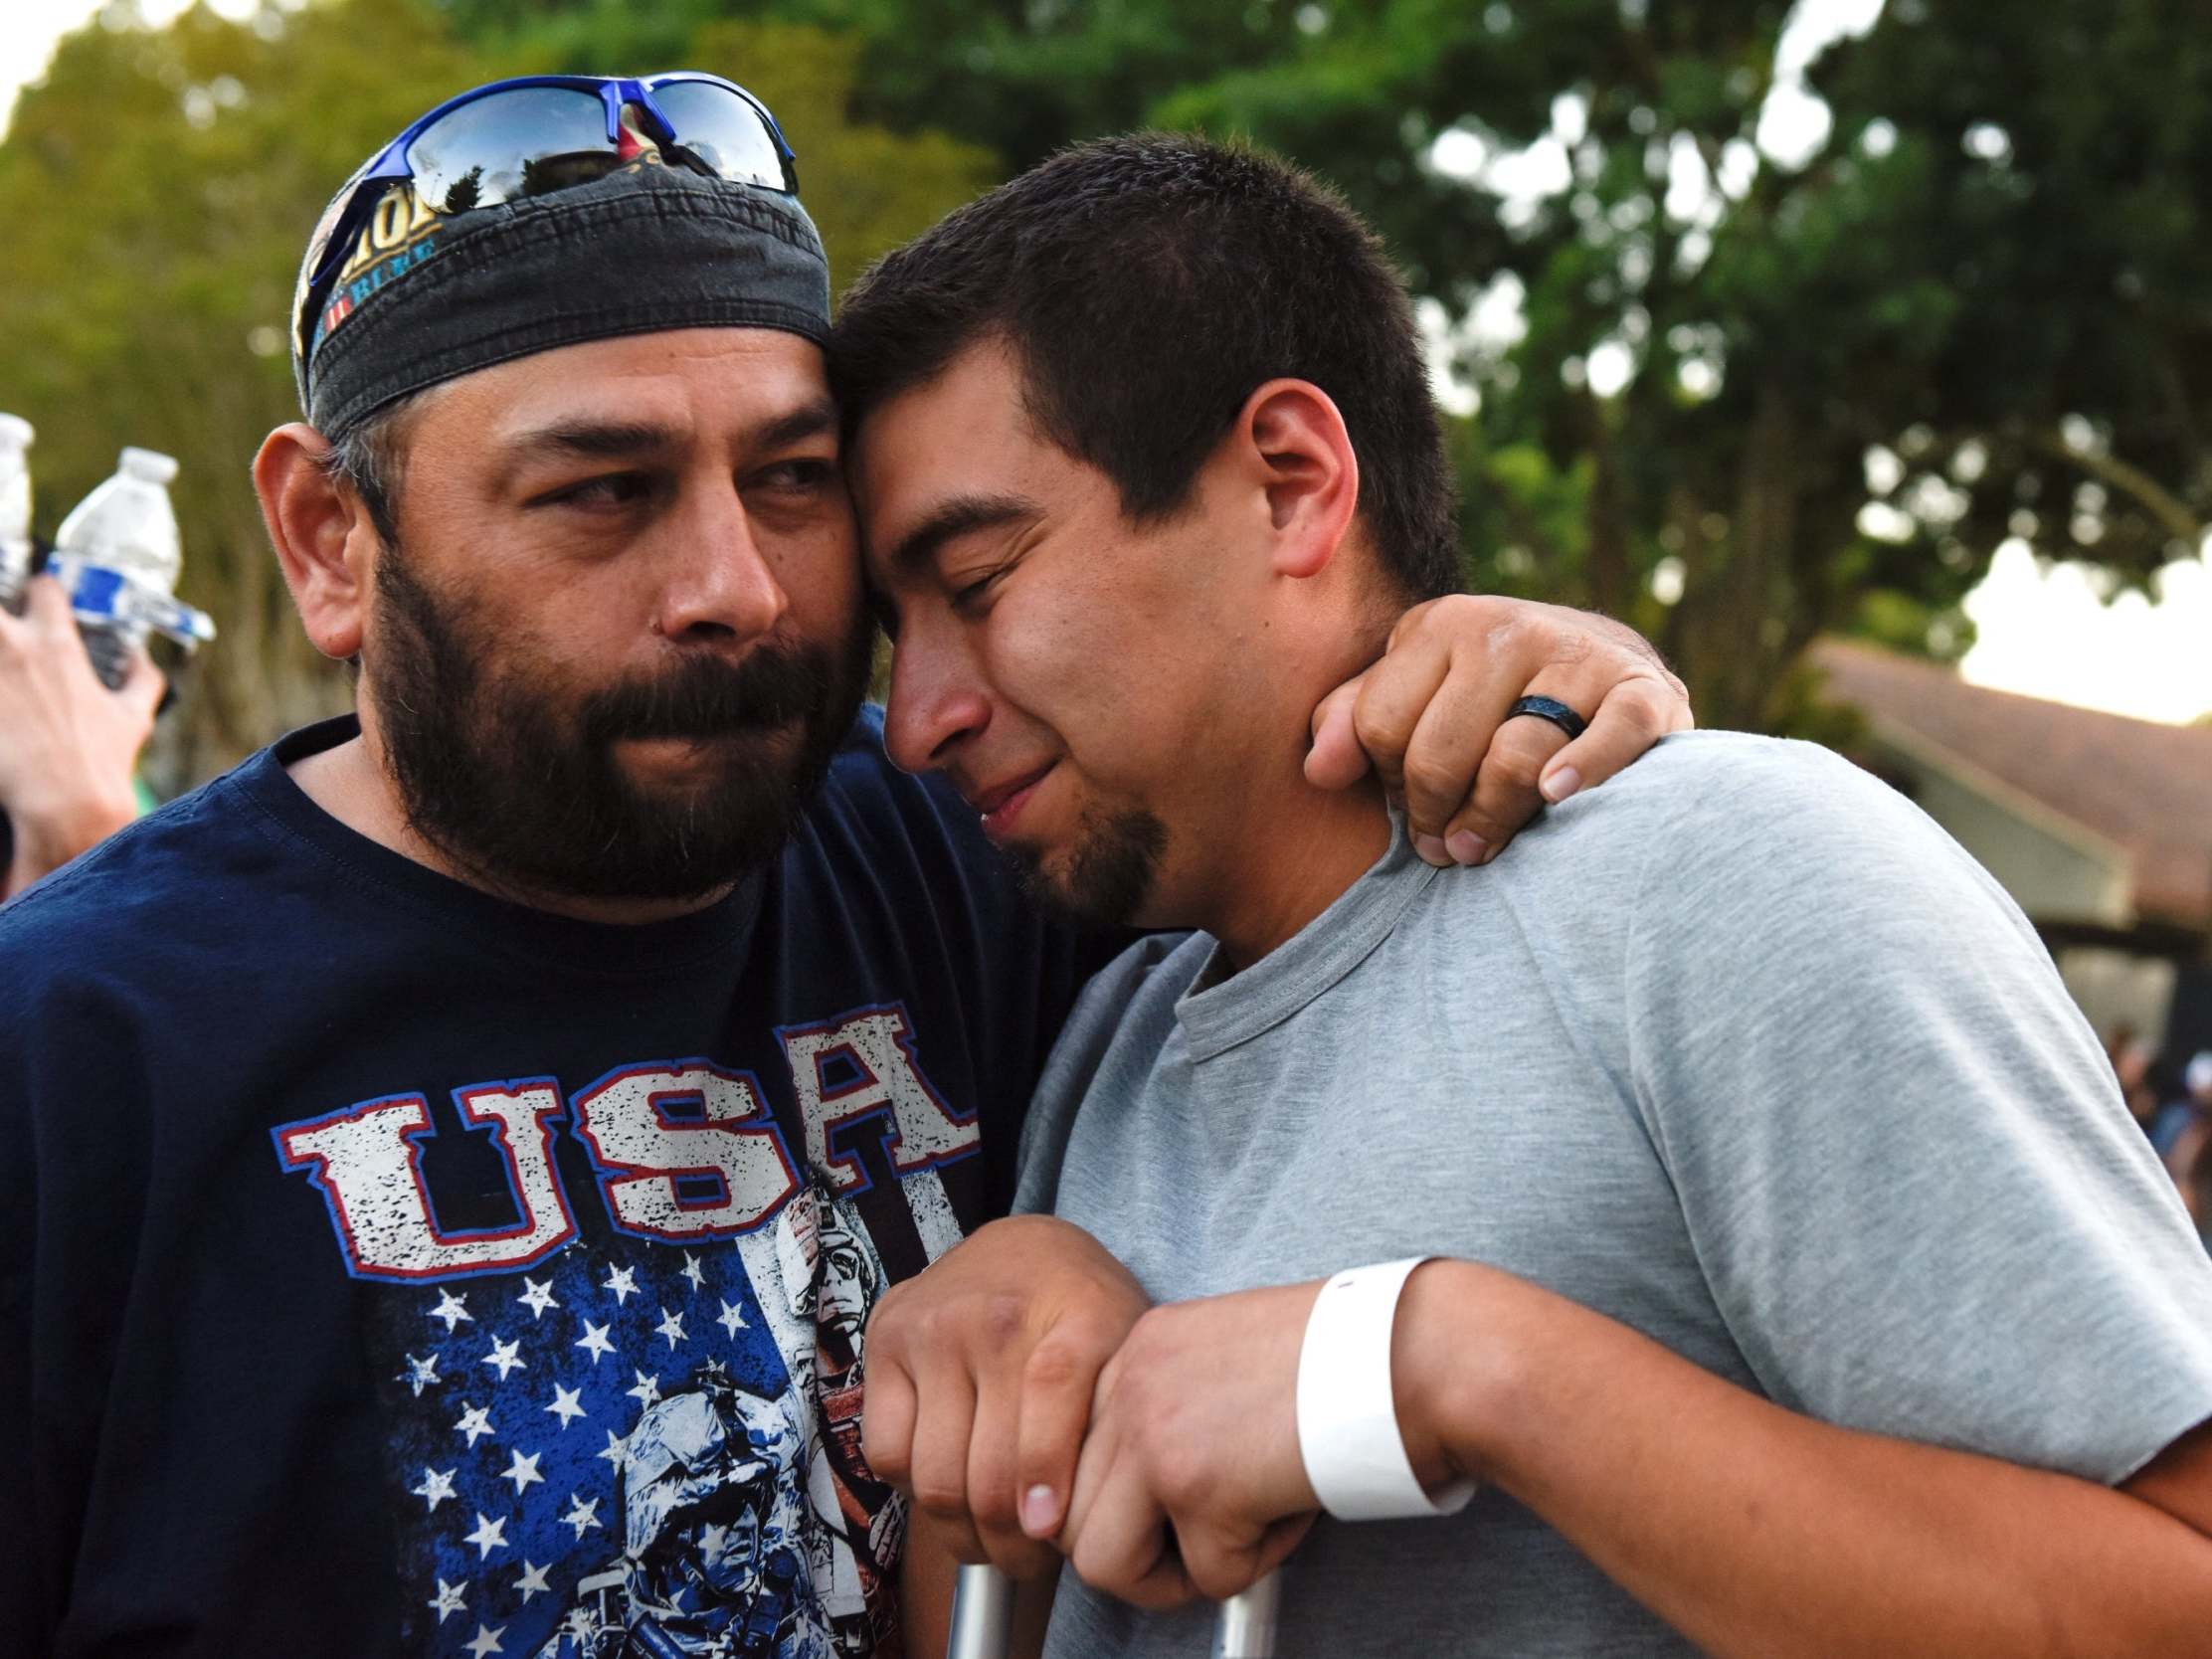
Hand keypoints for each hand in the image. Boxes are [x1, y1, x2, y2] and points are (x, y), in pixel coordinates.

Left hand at [0, 575, 161, 893]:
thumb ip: (141, 682)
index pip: (44, 589)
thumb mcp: (133, 719)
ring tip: (0, 667)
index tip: (38, 601)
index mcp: (57, 646)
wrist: (64, 806)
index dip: (42, 593)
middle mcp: (14, 648)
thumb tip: (143, 662)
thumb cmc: (98, 764)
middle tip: (8, 633)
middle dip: (0, 606)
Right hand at [863, 1215, 1149, 1577]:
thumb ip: (1115, 1425)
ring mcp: (933, 1325)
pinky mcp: (885, 1336)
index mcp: (1076, 1315)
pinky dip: (914, 1488)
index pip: (1048, 1417)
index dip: (1046, 1491)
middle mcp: (997, 1316)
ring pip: (935, 1478)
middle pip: (988, 1473)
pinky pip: (887, 1452)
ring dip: (963, 1533)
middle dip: (1011, 1543)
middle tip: (1029, 1560)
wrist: (1024, 1245)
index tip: (1050, 1535)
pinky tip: (950, 1482)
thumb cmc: (1085, 1316)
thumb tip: (1081, 1524)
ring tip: (991, 1541)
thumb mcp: (1126, 1353)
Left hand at [1059, 1282, 1322, 1608]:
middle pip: (1072, 1512)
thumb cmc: (1344, 1356)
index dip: (1119, 1501)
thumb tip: (1148, 1493)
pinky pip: (1206, 1579)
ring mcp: (1155, 1436)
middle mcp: (1130, 1384)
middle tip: (1204, 1542)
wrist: (1407, 1354)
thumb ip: (1176, 1404)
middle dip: (1138, 1548)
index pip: (1074, 1452)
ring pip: (1104, 1562)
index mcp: (1137, 1348)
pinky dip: (1255, 1566)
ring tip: (1239, 1541)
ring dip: (1175, 1573)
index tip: (1160, 1517)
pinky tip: (1292, 1514)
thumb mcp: (1230, 1355)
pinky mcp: (1198, 1488)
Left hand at [1307, 594, 1691, 866]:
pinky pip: (1610, 736)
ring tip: (1482, 847)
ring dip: (1491, 821)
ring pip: (1512, 760)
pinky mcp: (1642, 688)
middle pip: (1439, 753)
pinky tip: (1556, 797)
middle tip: (1444, 848)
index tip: (1410, 803)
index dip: (1390, 783)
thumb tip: (1318, 769)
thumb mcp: (1416, 692)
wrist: (1611, 667)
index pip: (1381, 727)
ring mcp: (1578, 655)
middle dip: (1434, 816)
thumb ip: (1355, 720)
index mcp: (1441, 625)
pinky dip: (1584, 771)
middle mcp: (1506, 629)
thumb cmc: (1491, 699)